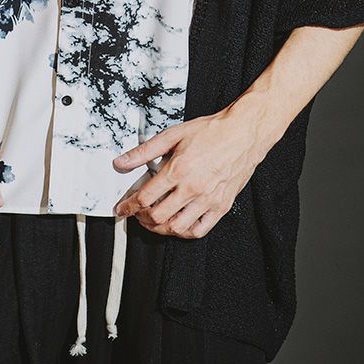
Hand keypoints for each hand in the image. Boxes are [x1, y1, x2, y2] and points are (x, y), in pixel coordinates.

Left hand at [112, 105, 268, 238]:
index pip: (144, 197)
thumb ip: (144, 151)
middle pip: (157, 216)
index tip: (122, 208)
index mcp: (178, 170)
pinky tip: (178, 224)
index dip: (128, 206)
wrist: (243, 133)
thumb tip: (120, 163)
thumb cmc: (210, 131)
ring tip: (154, 220)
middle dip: (141, 218)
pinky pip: (200, 230)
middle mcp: (192, 188)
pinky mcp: (221, 206)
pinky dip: (184, 232)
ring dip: (160, 228)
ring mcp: (208, 200)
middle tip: (137, 213)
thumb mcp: (173, 135)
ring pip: (177, 228)